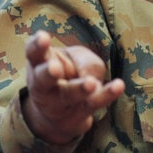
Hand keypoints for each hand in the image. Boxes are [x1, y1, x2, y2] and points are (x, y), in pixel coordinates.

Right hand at [21, 30, 124, 144]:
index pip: (33, 52)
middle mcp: (43, 84)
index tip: (43, 37)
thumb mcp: (74, 57)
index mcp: (39, 63)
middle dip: (48, 73)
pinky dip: (106, 95)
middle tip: (55, 69)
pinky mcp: (78, 113)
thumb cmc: (67, 71)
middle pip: (43, 78)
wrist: (58, 115)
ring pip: (68, 95)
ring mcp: (59, 101)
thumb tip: (89, 77)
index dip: (36, 45)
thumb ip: (82, 60)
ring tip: (90, 83)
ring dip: (79, 89)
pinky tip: (118, 86)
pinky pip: (93, 103)